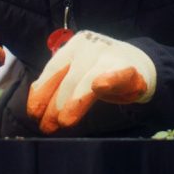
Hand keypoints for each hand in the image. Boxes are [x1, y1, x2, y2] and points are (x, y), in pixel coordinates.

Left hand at [26, 30, 155, 133]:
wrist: (139, 65)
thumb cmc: (101, 72)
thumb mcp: (76, 74)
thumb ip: (57, 84)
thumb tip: (35, 105)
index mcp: (73, 47)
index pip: (53, 70)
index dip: (42, 92)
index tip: (33, 113)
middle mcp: (90, 47)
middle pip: (69, 78)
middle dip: (55, 104)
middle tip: (47, 126)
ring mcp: (111, 55)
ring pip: (89, 80)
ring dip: (75, 101)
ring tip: (65, 121)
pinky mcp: (131, 69)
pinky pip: (120, 74)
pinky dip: (111, 79)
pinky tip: (101, 85)